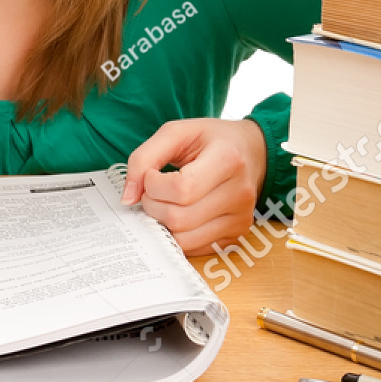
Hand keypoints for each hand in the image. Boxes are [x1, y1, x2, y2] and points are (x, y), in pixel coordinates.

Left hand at [120, 117, 267, 256]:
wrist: (252, 151)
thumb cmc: (211, 140)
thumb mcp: (176, 132)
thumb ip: (144, 157)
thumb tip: (128, 198)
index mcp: (228, 159)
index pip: (181, 189)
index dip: (154, 185)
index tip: (151, 175)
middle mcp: (240, 193)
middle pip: (179, 218)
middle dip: (153, 205)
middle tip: (152, 191)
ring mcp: (240, 219)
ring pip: (184, 239)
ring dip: (162, 223)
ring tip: (165, 202)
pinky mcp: (236, 236)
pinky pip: (194, 248)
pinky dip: (177, 234)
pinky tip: (179, 213)